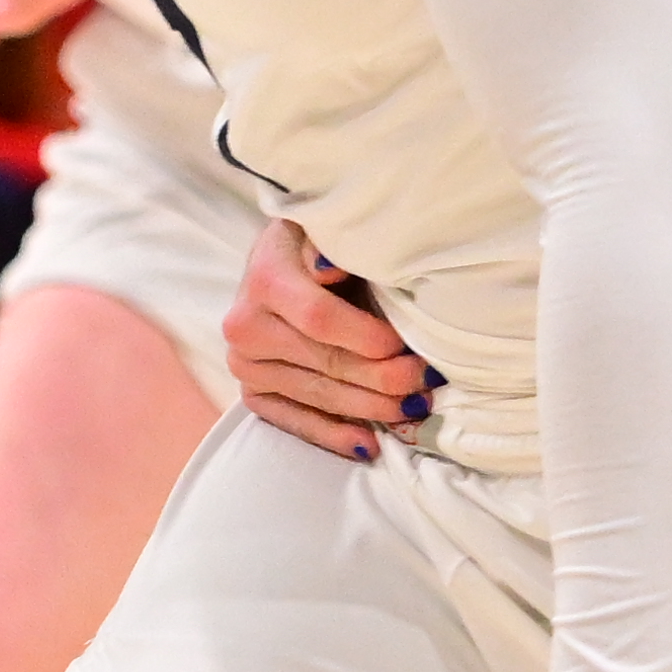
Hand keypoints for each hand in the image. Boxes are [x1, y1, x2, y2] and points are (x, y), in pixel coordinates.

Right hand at [224, 222, 423, 463]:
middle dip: (383, 377)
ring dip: (371, 408)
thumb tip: (329, 267)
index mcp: (265, 277)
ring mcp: (245, 365)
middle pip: (325, 362)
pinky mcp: (252, 392)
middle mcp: (245, 326)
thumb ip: (333, 244)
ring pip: (318, 395)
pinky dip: (334, 435)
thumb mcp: (329, 228)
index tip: (406, 344)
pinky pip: (294, 421)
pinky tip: (369, 444)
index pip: (319, 318)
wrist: (280, 263)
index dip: (367, 337)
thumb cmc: (319, 243)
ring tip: (414, 409)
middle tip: (427, 382)